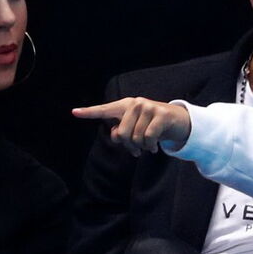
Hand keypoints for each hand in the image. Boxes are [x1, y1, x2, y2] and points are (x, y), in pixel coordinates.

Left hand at [73, 98, 191, 157]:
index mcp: (125, 106)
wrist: (178, 121)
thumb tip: (117, 136)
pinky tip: (155, 148)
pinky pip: (149, 137)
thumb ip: (122, 131)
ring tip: (147, 148)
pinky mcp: (161, 114)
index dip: (89, 112)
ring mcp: (148, 107)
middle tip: (136, 150)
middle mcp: (135, 103)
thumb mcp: (135, 128)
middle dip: (129, 146)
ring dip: (142, 148)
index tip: (74, 113)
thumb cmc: (151, 125)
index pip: (104, 110)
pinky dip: (151, 146)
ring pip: (136, 138)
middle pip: (122, 134)